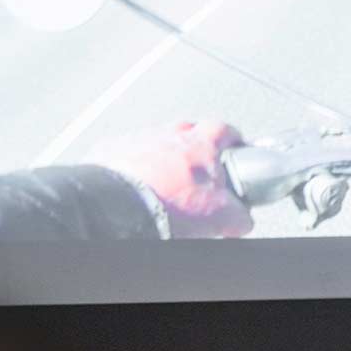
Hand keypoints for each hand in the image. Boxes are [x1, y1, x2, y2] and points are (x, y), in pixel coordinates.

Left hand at [92, 121, 252, 238]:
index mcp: (201, 142)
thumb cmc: (171, 204)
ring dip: (162, 157)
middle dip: (195, 147)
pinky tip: (136, 186)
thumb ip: (238, 214)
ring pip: (157, 141)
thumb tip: (241, 220)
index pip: (225, 130)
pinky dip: (133, 166)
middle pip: (189, 131)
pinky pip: (127, 153)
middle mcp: (170, 133)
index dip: (232, 140)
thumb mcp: (220, 215)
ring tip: (162, 184)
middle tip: (196, 172)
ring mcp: (138, 138)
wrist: (120, 208)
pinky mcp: (110, 149)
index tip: (234, 151)